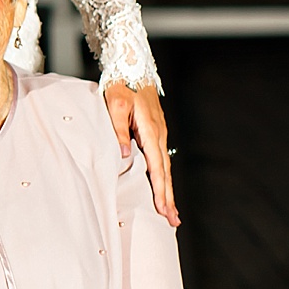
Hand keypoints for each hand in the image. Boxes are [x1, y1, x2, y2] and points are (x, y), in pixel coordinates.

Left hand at [104, 82, 177, 225]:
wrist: (132, 67)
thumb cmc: (121, 85)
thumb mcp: (115, 105)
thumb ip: (119, 130)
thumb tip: (125, 156)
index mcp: (150, 131)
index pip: (156, 168)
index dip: (160, 190)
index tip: (164, 209)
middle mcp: (159, 135)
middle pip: (165, 173)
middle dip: (168, 198)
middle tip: (173, 221)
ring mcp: (158, 135)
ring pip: (164, 168)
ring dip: (167, 190)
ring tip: (170, 212)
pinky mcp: (154, 133)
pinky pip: (160, 160)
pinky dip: (163, 177)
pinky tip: (162, 188)